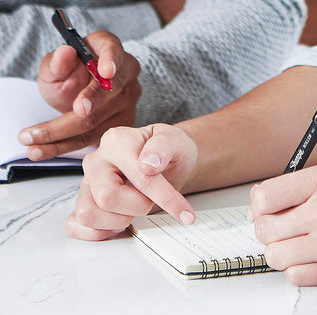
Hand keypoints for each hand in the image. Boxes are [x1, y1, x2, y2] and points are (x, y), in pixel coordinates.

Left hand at [18, 31, 140, 159]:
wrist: (77, 93)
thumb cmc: (69, 74)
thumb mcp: (55, 66)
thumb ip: (57, 62)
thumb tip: (64, 53)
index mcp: (109, 48)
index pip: (113, 51)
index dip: (111, 61)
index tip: (106, 72)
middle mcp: (126, 73)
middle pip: (110, 91)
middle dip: (90, 103)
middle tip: (74, 111)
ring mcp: (129, 99)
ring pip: (100, 120)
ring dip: (65, 133)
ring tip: (32, 139)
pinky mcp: (125, 122)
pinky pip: (97, 138)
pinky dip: (68, 146)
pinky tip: (44, 149)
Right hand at [65, 123, 197, 240]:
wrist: (163, 160)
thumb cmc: (167, 150)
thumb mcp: (175, 140)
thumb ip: (163, 147)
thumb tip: (148, 163)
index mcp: (117, 141)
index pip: (137, 175)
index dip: (164, 197)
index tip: (185, 213)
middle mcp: (97, 161)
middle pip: (107, 197)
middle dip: (138, 207)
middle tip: (151, 202)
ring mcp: (87, 182)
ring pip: (88, 213)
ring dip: (117, 220)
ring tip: (134, 211)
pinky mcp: (83, 201)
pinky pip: (75, 224)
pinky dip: (97, 232)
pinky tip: (117, 224)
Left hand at [250, 164, 316, 285]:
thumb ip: (296, 185)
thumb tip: (260, 200)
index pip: (265, 196)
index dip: (257, 203)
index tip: (262, 207)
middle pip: (265, 229)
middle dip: (265, 227)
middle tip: (276, 225)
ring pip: (275, 256)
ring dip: (277, 249)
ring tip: (291, 241)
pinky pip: (296, 276)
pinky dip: (295, 268)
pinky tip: (306, 256)